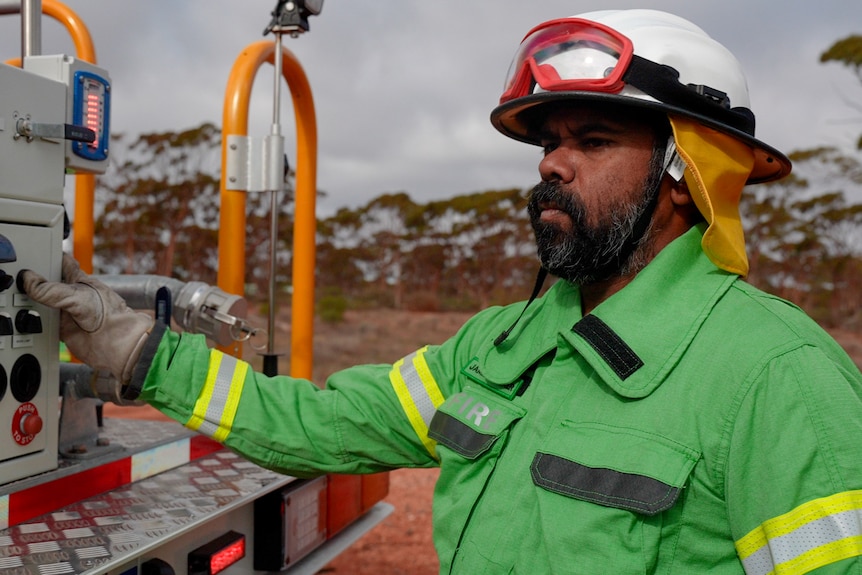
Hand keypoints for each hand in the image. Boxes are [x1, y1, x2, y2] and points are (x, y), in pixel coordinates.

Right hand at [19, 254, 153, 384]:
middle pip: (50, 283)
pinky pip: (45, 323)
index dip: (50, 256)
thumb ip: (52, 290)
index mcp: (80, 280)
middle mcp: (73, 295)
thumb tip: (29, 280)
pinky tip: (30, 320)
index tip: (36, 254)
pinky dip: (36, 322)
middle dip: (37, 281)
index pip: (63, 262)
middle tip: (20, 279)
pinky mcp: (64, 329)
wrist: (118, 344)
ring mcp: (68, 312)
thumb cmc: (111, 315)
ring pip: (45, 303)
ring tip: (20, 299)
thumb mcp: (78, 296)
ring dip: (35, 303)